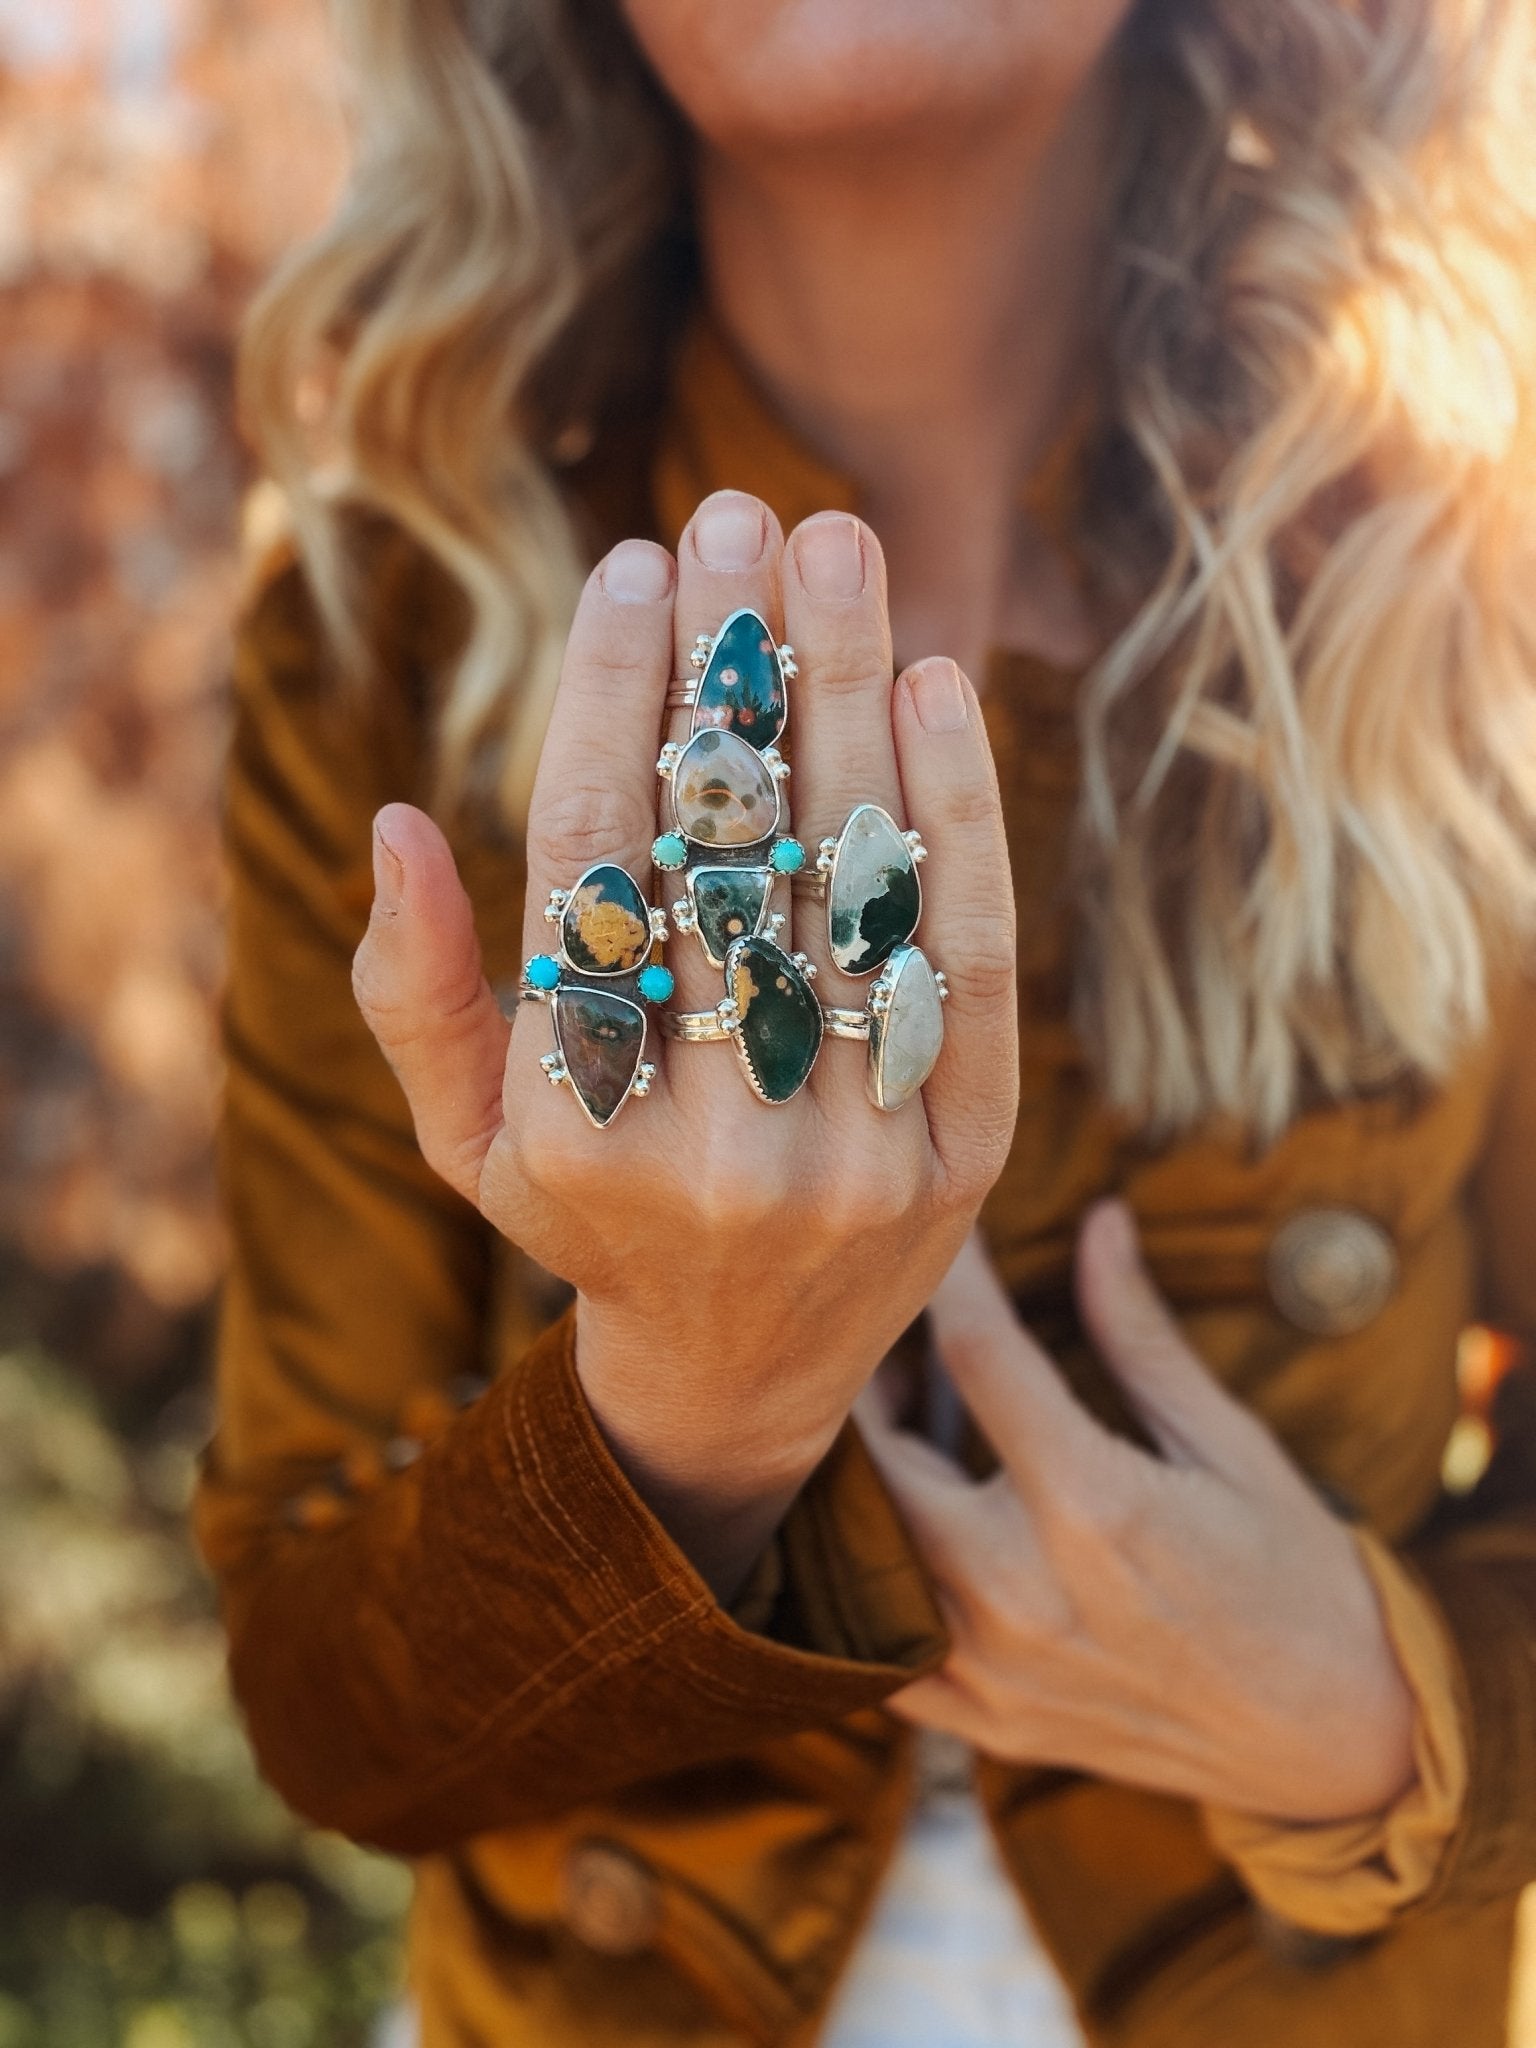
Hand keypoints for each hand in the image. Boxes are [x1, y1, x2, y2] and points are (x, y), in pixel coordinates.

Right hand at [350, 491, 1017, 1592]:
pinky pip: (966, 960)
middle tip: (740, 514)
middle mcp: (720, 1146)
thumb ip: (415, 992)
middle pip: (731, 857)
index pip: (591, 871)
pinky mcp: (968, 1153)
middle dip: (735, 668)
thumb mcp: (469, 1135)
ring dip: (851, 698)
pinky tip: (943, 683)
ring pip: (855, 887)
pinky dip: (960, 815)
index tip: (627, 569)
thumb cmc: (593, 1218)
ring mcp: (859, 1155)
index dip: (608, 702)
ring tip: (840, 547)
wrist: (750, 1372)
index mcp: (576, 1134)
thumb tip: (393, 821)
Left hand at [860, 1204, 1417, 1822]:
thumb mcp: (1227, 1441)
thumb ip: (1137, 1332)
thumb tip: (1098, 1217)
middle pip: (881, 1452)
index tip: (940, 1227)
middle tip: (888, 1336)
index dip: (952, 1274)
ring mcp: (992, 1666)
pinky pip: (875, 1649)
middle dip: (873, 1377)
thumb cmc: (1297, 1574)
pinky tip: (890, 1530)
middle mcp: (1020, 1587)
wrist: (1339, 1741)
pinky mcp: (983, 1720)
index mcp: (1091, 1502)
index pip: (976, 1351)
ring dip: (857, 1474)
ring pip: (860, 1547)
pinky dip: (865, 1582)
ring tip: (888, 1420)